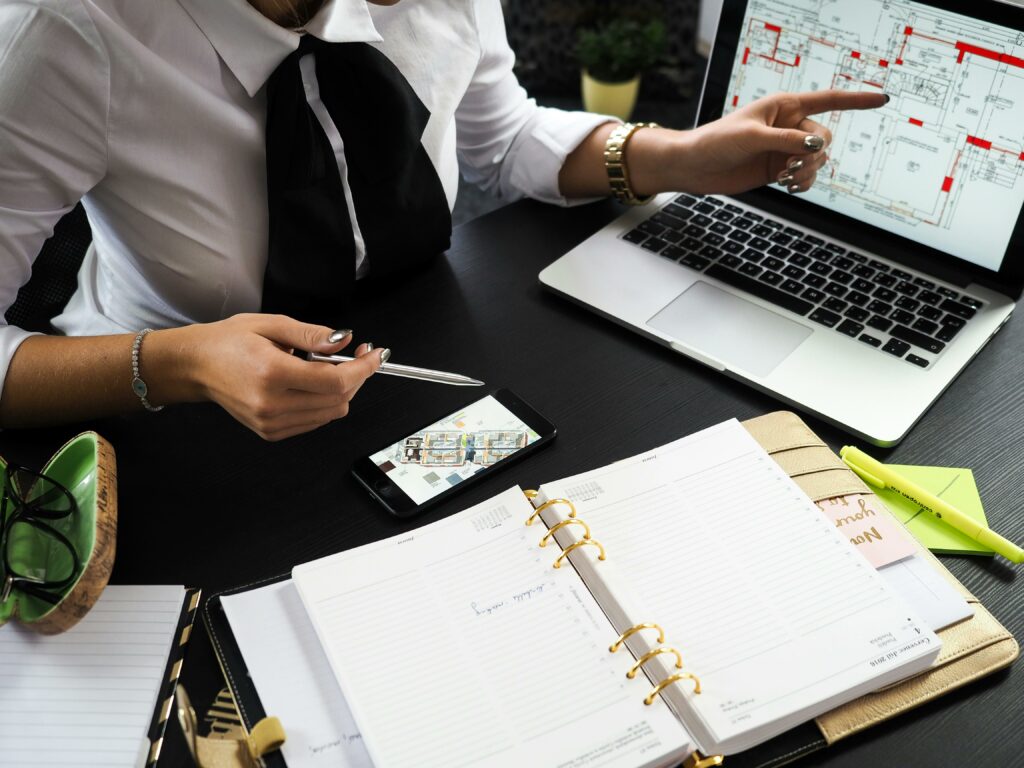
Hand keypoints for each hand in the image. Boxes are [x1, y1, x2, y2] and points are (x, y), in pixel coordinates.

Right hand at [176, 313, 382, 440]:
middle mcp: (272, 404)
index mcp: (272, 373)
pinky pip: (315, 421)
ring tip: (327, 367)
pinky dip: (324, 403)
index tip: (376, 355)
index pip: (335, 381)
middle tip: (358, 354)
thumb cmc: (229, 342)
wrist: (197, 366)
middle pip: (339, 399)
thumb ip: (312, 335)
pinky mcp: (271, 432)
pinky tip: (312, 384)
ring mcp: (271, 422)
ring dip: (342, 390)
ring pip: (331, 413)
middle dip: (357, 376)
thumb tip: (344, 340)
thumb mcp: (271, 324)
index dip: (363, 368)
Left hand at [667, 90, 887, 195]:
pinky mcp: (779, 169)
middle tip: (789, 168)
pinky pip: (806, 177)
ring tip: (784, 179)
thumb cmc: (717, 142)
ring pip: (817, 160)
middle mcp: (789, 126)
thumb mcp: (753, 137)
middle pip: (824, 138)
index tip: (883, 99)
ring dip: (807, 172)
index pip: (829, 100)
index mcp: (785, 106)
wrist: (696, 167)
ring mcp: (785, 149)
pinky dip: (804, 183)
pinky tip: (790, 188)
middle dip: (813, 155)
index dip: (857, 100)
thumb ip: (787, 141)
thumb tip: (817, 146)